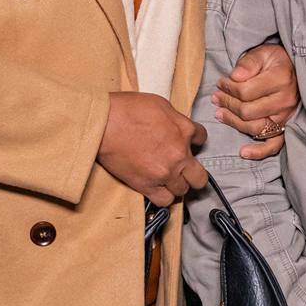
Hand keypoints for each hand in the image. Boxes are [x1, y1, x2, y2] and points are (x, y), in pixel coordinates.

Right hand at [98, 91, 206, 205]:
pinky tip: (158, 189)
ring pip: (183, 190)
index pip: (202, 139)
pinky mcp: (147, 185)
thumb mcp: (160, 104)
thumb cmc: (127, 109)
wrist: (104, 123)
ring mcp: (165, 173)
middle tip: (185, 170)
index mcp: (184, 130)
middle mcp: (179, 154)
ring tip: (167, 179)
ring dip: (177, 185)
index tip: (187, 143)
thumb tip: (177, 126)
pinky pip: (165, 201)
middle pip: (200, 176)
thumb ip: (174, 118)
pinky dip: (163, 196)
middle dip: (194, 173)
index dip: (194, 141)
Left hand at [212, 42, 298, 160]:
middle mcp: (285, 101)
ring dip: (233, 123)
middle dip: (227, 104)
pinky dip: (259, 152)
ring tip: (220, 113)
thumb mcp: (263, 53)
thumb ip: (248, 62)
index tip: (221, 83)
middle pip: (247, 111)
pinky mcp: (285, 128)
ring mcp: (286, 117)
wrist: (295, 70)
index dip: (228, 88)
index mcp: (281, 79)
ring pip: (254, 128)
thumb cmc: (276, 61)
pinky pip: (274, 145)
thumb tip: (235, 76)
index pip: (246, 91)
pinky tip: (244, 152)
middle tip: (217, 97)